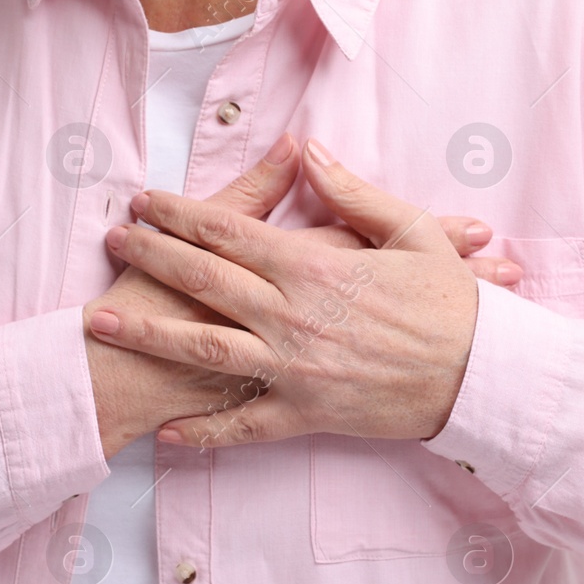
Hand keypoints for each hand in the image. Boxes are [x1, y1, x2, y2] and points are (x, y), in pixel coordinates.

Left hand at [87, 139, 479, 447]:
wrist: (484, 375)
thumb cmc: (452, 303)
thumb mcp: (411, 232)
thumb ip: (351, 192)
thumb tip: (307, 149)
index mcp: (314, 267)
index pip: (228, 231)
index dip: (179, 214)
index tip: (143, 201)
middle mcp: (293, 316)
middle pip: (203, 281)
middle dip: (150, 258)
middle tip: (109, 243)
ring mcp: (294, 368)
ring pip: (205, 349)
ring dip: (147, 335)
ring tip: (99, 325)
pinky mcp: (306, 413)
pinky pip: (243, 426)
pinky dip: (202, 433)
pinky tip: (165, 433)